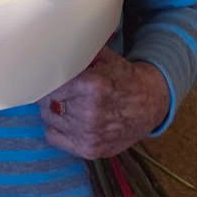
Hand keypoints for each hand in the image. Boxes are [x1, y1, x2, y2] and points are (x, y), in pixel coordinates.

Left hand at [40, 49, 169, 158]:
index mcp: (91, 86)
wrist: (149, 104)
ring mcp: (88, 135)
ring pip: (48, 120)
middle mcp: (88, 113)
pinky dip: (57, 128)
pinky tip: (68, 119)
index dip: (47, 79)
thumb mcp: (104, 57)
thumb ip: (78, 52)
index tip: (47, 76)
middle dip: (50, 93)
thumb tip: (50, 46)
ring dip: (53, 110)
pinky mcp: (89, 150)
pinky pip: (54, 138)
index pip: (50, 85)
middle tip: (59, 88)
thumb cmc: (124, 77)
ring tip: (65, 102)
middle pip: (47, 102)